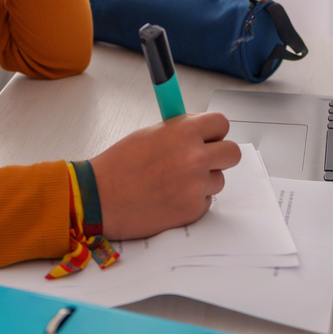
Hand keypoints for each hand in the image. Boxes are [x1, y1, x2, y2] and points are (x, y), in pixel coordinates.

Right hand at [89, 112, 242, 239]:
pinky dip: (192, 200)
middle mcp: (195, 157)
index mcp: (184, 132)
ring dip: (203, 180)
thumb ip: (180, 130)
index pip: (221, 123)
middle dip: (220, 156)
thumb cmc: (119, 165)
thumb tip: (200, 130)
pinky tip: (169, 198)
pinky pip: (205, 201)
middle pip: (232, 153)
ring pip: (218, 180)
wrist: (100, 198)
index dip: (214, 131)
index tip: (208, 136)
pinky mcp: (193, 210)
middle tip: (203, 160)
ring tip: (174, 182)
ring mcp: (196, 186)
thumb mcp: (150, 134)